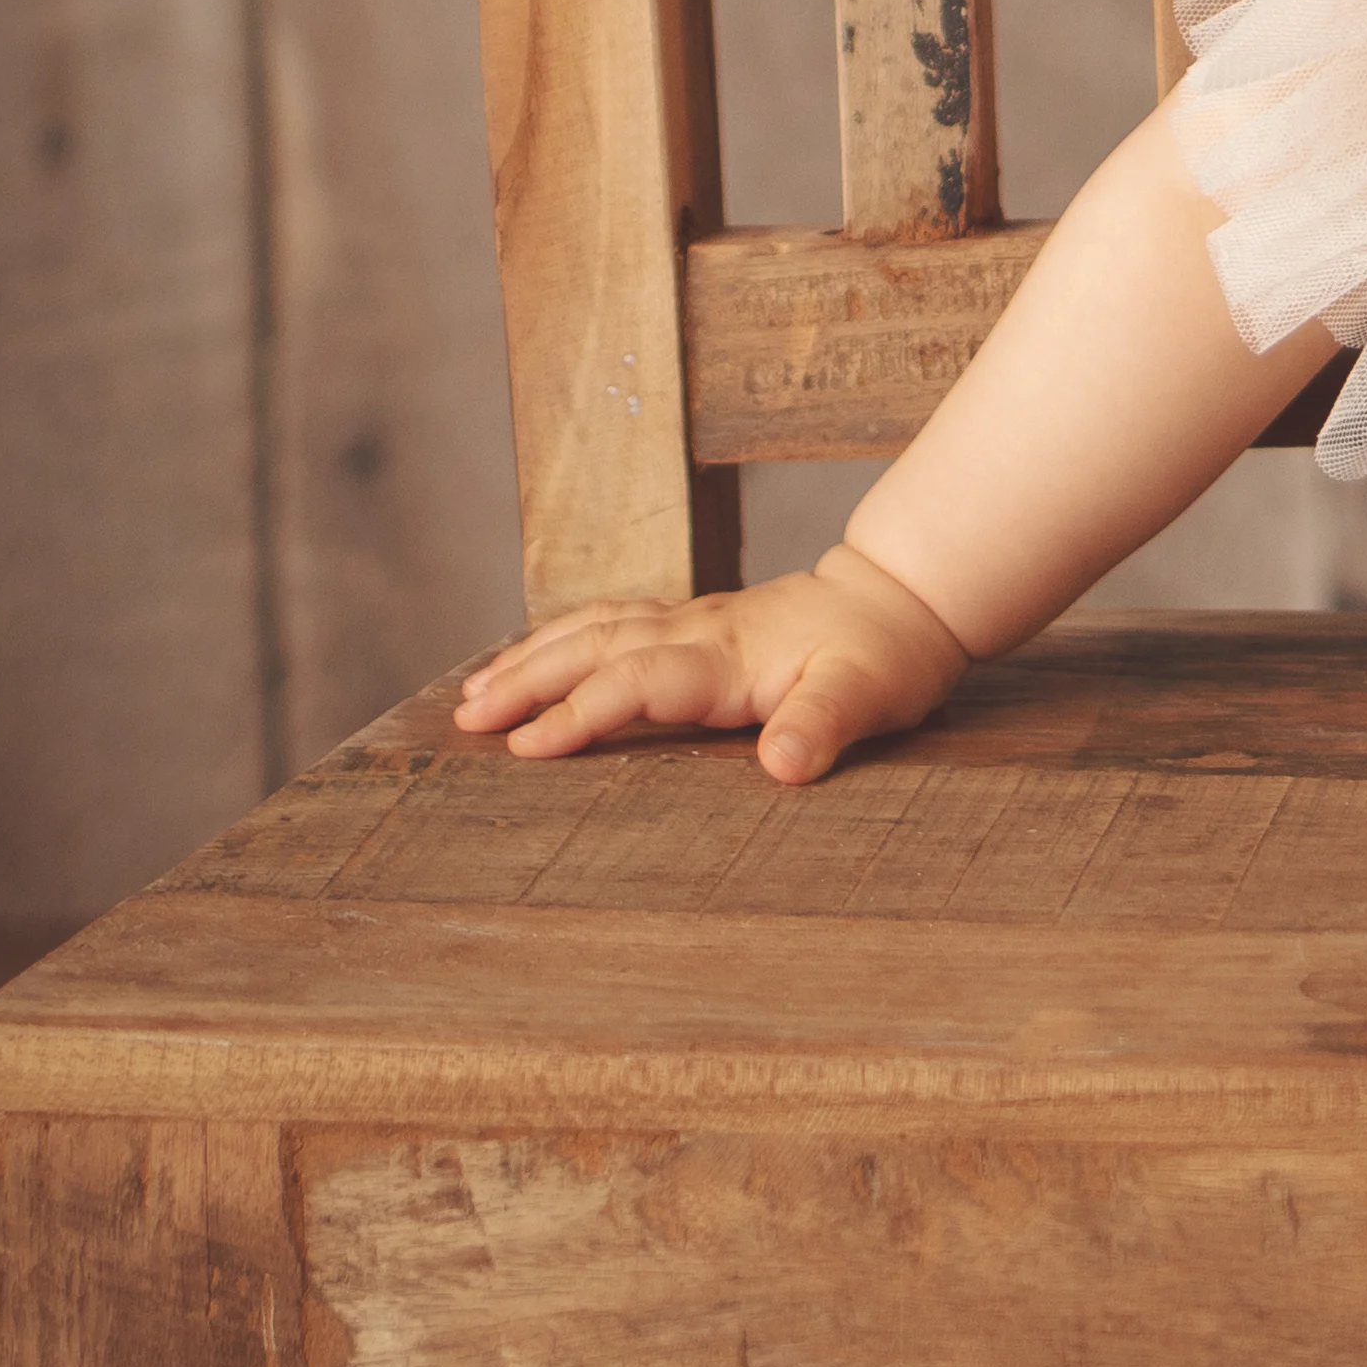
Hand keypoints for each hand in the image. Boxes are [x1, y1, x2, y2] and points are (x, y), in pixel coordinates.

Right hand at [449, 538, 967, 780]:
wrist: (900, 602)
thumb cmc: (884, 658)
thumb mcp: (870, 697)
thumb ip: (824, 727)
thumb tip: (783, 764)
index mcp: (728, 657)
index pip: (637, 681)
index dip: (581, 713)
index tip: (527, 746)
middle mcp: (696, 632)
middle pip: (594, 646)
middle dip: (526, 680)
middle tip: (466, 717)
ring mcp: (690, 621)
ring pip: (593, 628)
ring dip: (531, 657)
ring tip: (473, 693)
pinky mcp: (691, 622)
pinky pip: (610, 622)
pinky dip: (560, 638)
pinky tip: (530, 658)